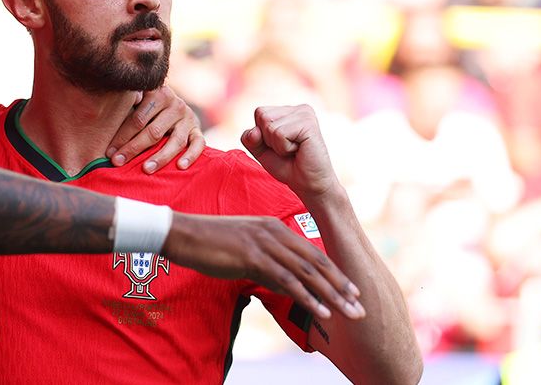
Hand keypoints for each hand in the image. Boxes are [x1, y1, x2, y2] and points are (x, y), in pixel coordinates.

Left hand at [106, 87, 204, 172]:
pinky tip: (181, 166)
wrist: (174, 105)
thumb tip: (98, 127)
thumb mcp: (138, 103)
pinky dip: (191, 155)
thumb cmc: (147, 108)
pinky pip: (198, 143)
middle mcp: (174, 104)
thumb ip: (126, 110)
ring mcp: (188, 118)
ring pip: (175, 140)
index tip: (109, 152)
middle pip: (153, 131)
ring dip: (160, 157)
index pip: (138, 119)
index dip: (122, 136)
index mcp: (157, 94)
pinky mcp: (197, 130)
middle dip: (134, 148)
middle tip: (118, 162)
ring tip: (146, 169)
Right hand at [165, 212, 363, 320]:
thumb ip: (265, 263)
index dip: (334, 272)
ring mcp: (265, 243)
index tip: (351, 290)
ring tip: (349, 312)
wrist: (181, 233)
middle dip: (341, 286)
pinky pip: (287, 279)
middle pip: (317, 262)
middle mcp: (274, 233)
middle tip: (359, 306)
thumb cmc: (207, 243)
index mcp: (273, 228)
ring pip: (307, 272)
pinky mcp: (253, 256)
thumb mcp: (243, 250)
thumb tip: (281, 283)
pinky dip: (307, 296)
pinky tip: (321, 310)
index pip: (312, 252)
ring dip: (331, 295)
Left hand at [240, 105, 339, 199]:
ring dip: (277, 145)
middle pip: (262, 115)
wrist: (308, 184)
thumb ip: (250, 138)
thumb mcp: (260, 150)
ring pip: (269, 126)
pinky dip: (284, 148)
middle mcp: (298, 108)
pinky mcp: (309, 123)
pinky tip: (299, 150)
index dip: (262, 134)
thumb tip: (255, 131)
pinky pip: (279, 134)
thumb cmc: (287, 166)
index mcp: (289, 110)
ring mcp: (305, 114)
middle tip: (288, 149)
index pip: (259, 112)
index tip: (280, 145)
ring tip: (294, 150)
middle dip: (268, 139)